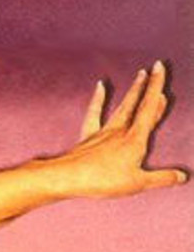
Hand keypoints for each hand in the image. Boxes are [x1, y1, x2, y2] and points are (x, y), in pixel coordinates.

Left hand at [39, 61, 187, 198]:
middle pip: (137, 104)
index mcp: (135, 139)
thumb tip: (183, 176)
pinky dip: (98, 99)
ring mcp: (103, 132)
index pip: (150, 109)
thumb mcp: (138, 183)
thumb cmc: (102, 180)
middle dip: (148, 86)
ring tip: (139, 76)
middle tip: (155, 68)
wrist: (68, 178)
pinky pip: (94, 114)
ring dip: (132, 91)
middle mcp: (120, 131)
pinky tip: (101, 86)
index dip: (156, 88)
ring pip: (121, 106)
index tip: (160, 68)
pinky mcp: (88, 137)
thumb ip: (162, 178)